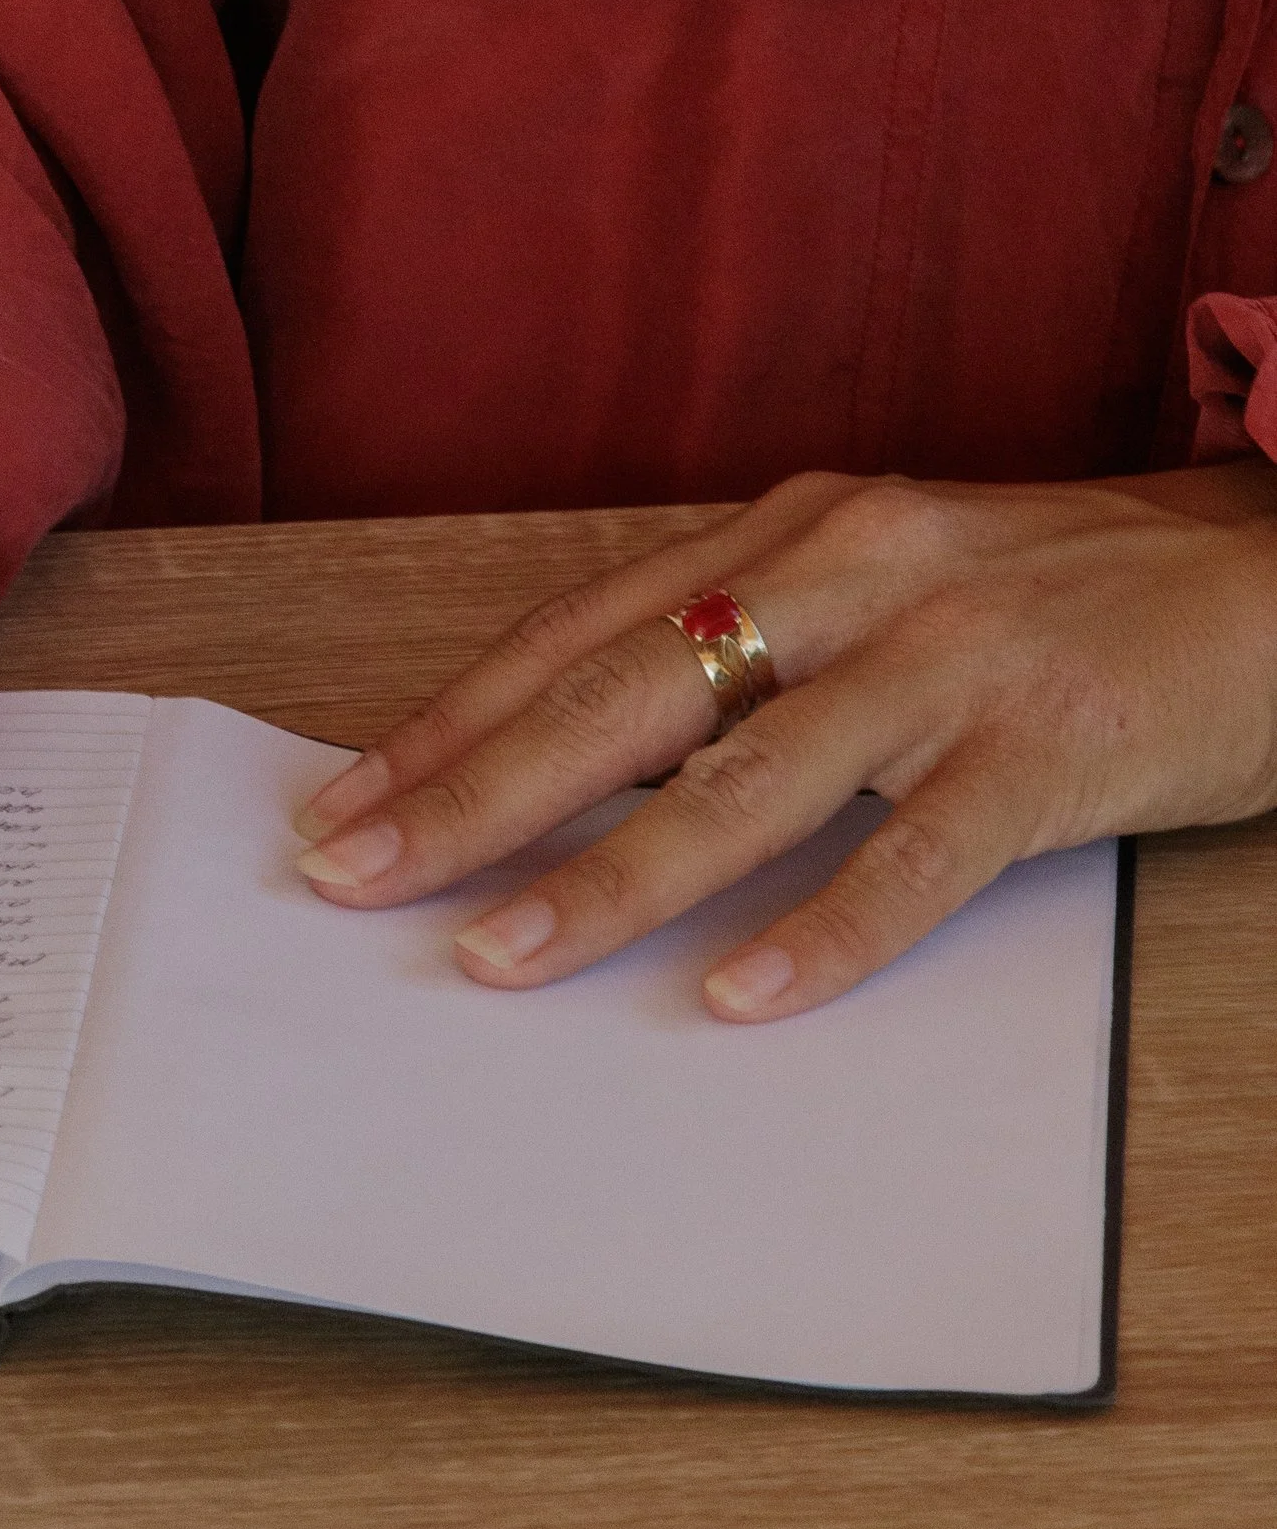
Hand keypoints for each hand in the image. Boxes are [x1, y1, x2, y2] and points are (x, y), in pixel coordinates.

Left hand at [293, 462, 1276, 1018]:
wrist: (1276, 575)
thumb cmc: (1058, 597)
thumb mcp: (881, 586)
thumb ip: (750, 651)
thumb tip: (581, 760)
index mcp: (793, 533)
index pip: (582, 634)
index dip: (455, 721)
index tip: (344, 805)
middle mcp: (853, 574)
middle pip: (626, 696)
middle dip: (475, 794)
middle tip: (357, 877)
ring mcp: (952, 656)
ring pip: (748, 778)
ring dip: (612, 875)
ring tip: (500, 954)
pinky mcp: (1052, 744)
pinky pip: (918, 853)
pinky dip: (823, 928)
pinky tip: (738, 996)